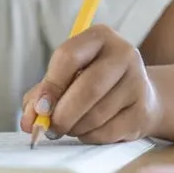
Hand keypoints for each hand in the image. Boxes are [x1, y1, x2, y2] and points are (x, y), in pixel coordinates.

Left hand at [19, 25, 161, 143]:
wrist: (139, 96)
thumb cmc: (92, 82)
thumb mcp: (67, 76)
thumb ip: (43, 92)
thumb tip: (30, 120)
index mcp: (99, 36)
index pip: (68, 56)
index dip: (50, 85)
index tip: (39, 108)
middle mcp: (123, 54)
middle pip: (88, 86)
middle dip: (64, 113)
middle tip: (50, 128)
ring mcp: (138, 82)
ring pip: (98, 113)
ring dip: (75, 127)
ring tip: (67, 128)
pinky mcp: (144, 110)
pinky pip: (109, 131)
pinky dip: (90, 136)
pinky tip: (85, 132)